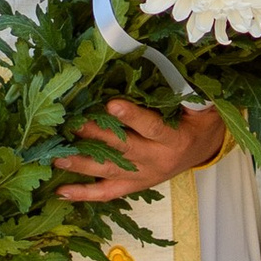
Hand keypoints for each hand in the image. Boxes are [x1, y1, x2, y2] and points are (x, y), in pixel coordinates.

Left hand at [54, 94, 226, 203]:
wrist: (203, 150)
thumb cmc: (197, 122)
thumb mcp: (200, 107)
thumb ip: (182, 92)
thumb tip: (161, 66)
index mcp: (175, 139)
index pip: (151, 127)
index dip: (132, 117)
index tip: (111, 104)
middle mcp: (157, 160)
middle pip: (123, 149)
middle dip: (96, 136)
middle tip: (72, 125)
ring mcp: (144, 176)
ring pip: (110, 171)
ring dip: (82, 165)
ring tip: (57, 158)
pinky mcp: (134, 186)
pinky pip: (108, 193)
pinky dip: (85, 194)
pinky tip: (61, 191)